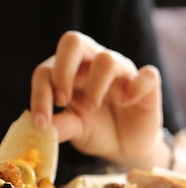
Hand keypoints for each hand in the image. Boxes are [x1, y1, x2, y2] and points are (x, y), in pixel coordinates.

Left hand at [30, 31, 166, 169]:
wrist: (126, 145)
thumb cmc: (96, 129)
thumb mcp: (76, 129)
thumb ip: (62, 125)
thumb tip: (42, 129)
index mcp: (69, 72)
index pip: (46, 70)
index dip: (40, 93)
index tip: (41, 121)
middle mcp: (92, 63)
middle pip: (72, 42)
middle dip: (62, 71)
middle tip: (63, 100)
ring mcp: (121, 71)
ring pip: (106, 59)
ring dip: (94, 86)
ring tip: (93, 107)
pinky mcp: (146, 84)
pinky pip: (147, 75)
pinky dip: (135, 88)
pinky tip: (126, 103)